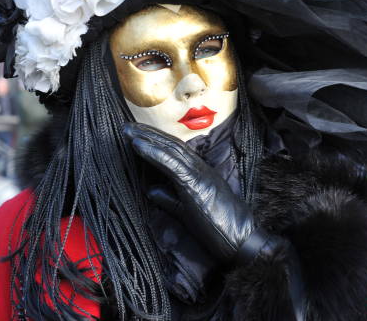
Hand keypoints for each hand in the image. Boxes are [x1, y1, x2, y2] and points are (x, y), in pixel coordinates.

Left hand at [124, 122, 269, 262]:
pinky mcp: (195, 183)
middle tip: (125, 126)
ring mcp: (198, 174)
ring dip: (147, 138)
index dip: (155, 140)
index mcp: (200, 172)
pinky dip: (153, 153)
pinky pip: (171, 164)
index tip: (136, 134)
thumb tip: (150, 190)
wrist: (240, 241)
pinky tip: (138, 145)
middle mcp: (200, 168)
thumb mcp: (186, 211)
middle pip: (170, 145)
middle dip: (147, 134)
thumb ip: (169, 199)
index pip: (175, 150)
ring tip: (127, 131)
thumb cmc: (219, 228)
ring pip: (170, 149)